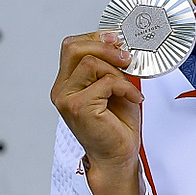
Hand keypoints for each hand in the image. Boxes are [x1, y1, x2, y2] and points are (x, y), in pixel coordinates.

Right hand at [52, 28, 144, 194]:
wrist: (118, 156)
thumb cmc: (117, 126)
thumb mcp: (115, 87)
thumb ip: (110, 67)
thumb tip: (120, 45)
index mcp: (67, 82)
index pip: (72, 46)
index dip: (96, 38)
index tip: (118, 40)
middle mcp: (62, 89)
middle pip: (74, 47)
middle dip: (105, 46)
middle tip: (126, 58)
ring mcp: (67, 98)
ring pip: (91, 62)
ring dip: (117, 72)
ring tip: (128, 88)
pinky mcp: (79, 107)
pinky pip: (106, 82)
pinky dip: (125, 87)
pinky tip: (133, 98)